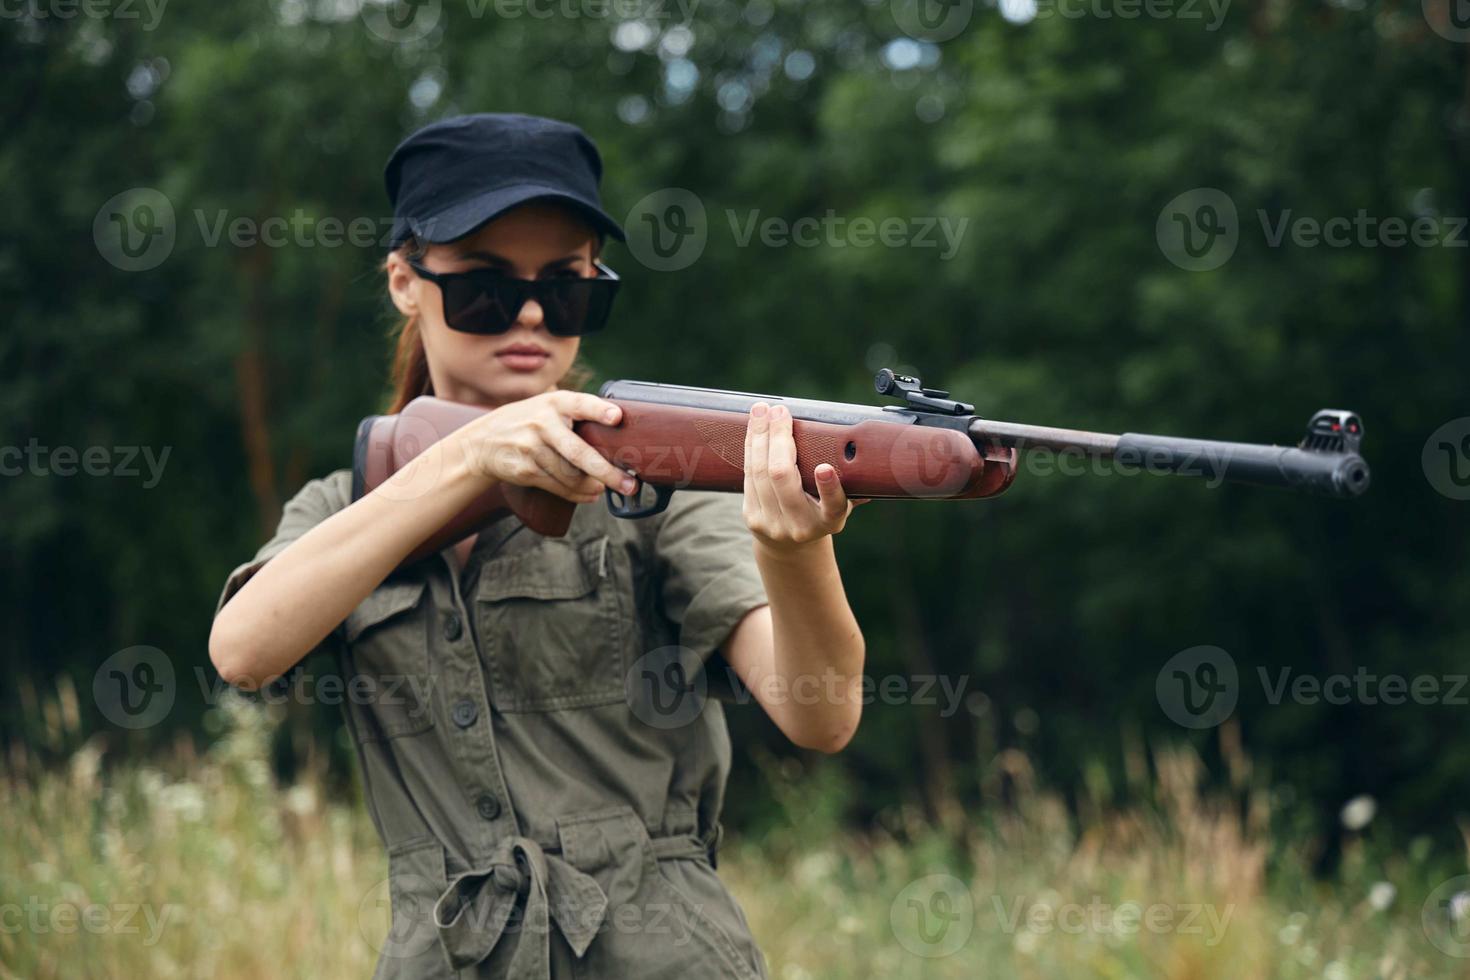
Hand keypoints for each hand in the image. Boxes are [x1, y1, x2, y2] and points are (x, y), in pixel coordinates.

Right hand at [452, 390, 638, 503]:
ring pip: (571, 476)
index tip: (616, 417)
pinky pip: (558, 487)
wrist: (482, 442)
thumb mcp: (546, 407)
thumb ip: (576, 414)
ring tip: (605, 489)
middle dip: (608, 473)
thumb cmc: (528, 422)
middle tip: (631, 485)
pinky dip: (577, 495)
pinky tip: (590, 495)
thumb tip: (620, 433)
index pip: (580, 404)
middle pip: (579, 454)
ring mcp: (532, 448)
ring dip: (593, 487)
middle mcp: (543, 424)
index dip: (599, 410)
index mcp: (554, 403)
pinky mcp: (525, 470)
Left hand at [742, 402, 867, 550]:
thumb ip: (854, 483)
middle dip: (779, 438)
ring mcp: (773, 523)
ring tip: (762, 410)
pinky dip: (750, 446)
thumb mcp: (842, 504)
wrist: (791, 547)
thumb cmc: (821, 512)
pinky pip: (747, 475)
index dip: (828, 488)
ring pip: (759, 473)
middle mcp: (800, 526)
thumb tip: (874, 453)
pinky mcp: (751, 516)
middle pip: (783, 478)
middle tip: (781, 411)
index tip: (825, 468)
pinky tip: (753, 427)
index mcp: (830, 522)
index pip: (833, 507)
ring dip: (759, 436)